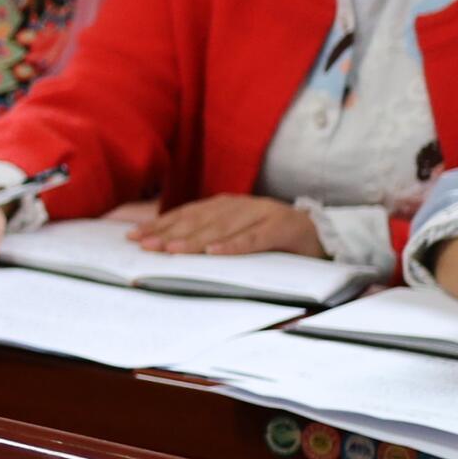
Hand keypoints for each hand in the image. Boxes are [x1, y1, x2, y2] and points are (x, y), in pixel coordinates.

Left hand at [129, 195, 322, 258]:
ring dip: (194, 240)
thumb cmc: (273, 237)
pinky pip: (254, 239)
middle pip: (199, 221)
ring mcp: (263, 215)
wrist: (324, 233)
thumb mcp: (239, 232)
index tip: (134, 236)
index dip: (160, 224)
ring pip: (223, 228)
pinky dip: (233, 245)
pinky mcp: (282, 229)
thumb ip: (210, 235)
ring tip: (170, 250)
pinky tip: (214, 253)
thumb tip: (167, 246)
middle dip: (168, 233)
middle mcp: (241, 206)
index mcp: (228, 205)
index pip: (187, 215)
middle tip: (144, 245)